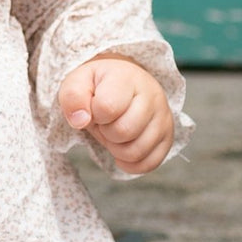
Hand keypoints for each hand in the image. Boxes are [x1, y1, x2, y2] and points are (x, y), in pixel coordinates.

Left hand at [57, 55, 173, 174]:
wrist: (123, 82)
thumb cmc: (98, 85)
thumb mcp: (78, 82)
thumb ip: (73, 97)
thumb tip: (80, 120)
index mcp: (127, 78)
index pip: (107, 107)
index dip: (94, 114)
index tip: (94, 107)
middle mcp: (152, 96)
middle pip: (123, 132)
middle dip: (105, 132)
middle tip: (104, 121)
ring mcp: (163, 117)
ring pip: (136, 152)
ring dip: (116, 148)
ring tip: (114, 130)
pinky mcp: (168, 137)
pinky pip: (149, 164)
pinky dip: (130, 163)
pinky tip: (122, 147)